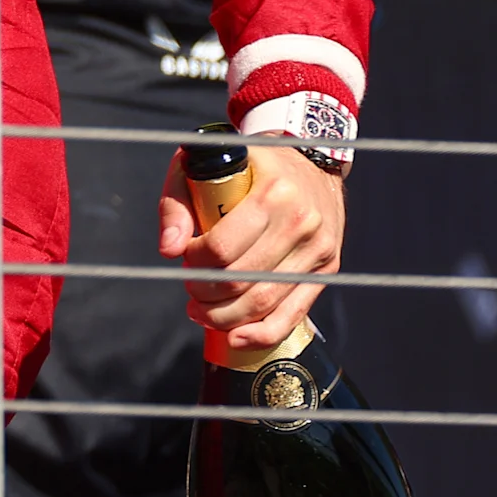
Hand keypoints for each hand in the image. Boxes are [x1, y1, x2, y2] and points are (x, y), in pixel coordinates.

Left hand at [155, 142, 343, 353]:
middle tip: (190, 288)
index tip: (184, 257)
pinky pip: (293, 313)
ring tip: (202, 311)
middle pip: (241, 280)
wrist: (309, 160)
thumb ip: (178, 203)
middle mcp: (300, 222)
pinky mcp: (327, 268)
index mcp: (272, 193)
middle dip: (204, 293)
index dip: (194, 262)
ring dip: (225, 317)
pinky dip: (262, 333)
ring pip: (264, 303)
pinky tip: (236, 337)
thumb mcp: (204, 163)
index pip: (222, 247)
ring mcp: (317, 249)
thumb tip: (169, 249)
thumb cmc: (251, 163)